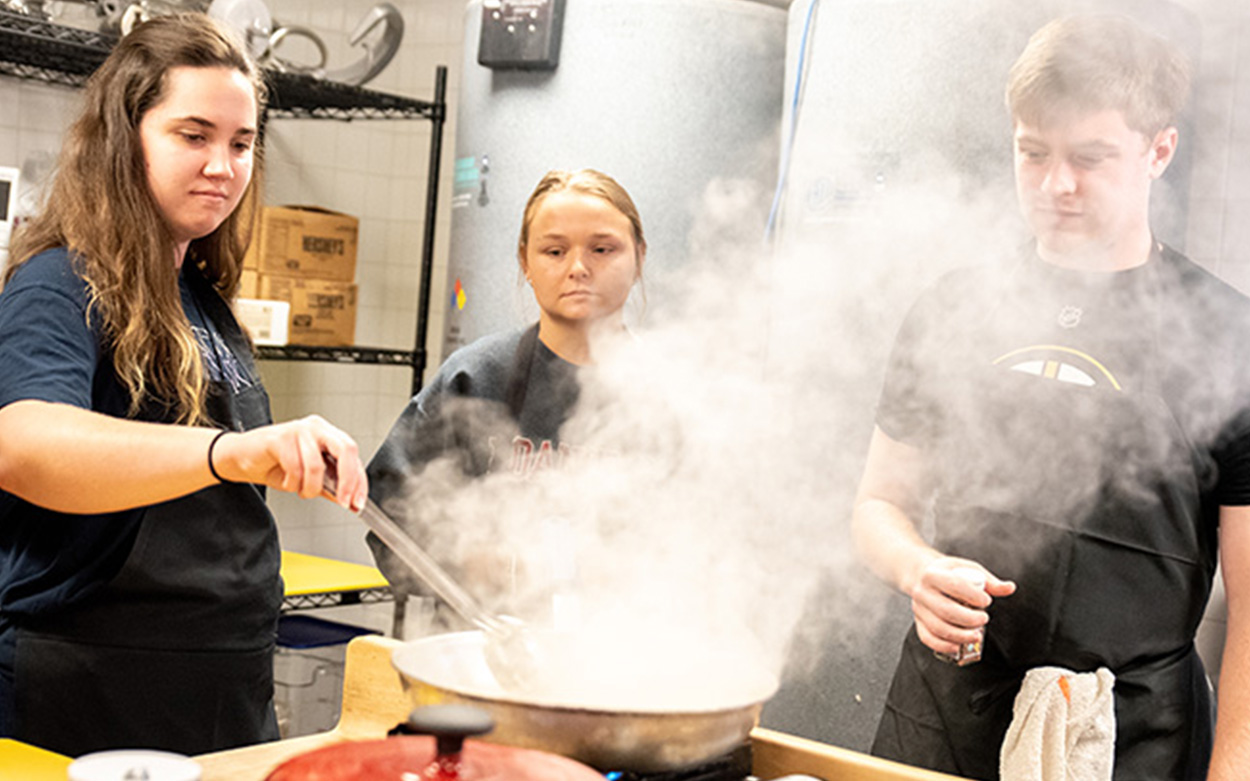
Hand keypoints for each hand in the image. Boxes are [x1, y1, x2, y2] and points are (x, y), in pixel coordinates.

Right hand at [210, 414, 367, 512]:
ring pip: (317, 465)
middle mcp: (316, 428)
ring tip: (300, 490)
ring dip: (309, 488)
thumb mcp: (307, 478)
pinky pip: (295, 467)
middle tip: (343, 501)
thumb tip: (349, 499)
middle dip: (348, 481)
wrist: (238, 458)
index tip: (357, 503)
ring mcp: (299, 430)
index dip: (359, 481)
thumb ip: (329, 486)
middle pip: (346, 449)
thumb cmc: (272, 463)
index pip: (353, 455)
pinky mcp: (280, 437)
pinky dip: (292, 482)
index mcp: (326, 434)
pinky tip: (286, 481)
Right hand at [909, 557, 1015, 657]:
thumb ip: (989, 581)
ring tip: (976, 635)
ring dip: (960, 635)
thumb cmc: (948, 573)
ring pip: (938, 627)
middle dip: (969, 619)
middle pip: (945, 610)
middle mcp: (922, 592)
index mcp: (933, 574)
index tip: (987, 600)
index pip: (954, 585)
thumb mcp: (967, 569)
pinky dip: (942, 645)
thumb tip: (1009, 588)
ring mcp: (918, 609)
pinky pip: (927, 638)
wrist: (921, 575)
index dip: (973, 595)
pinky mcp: (918, 622)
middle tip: (984, 619)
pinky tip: (957, 646)